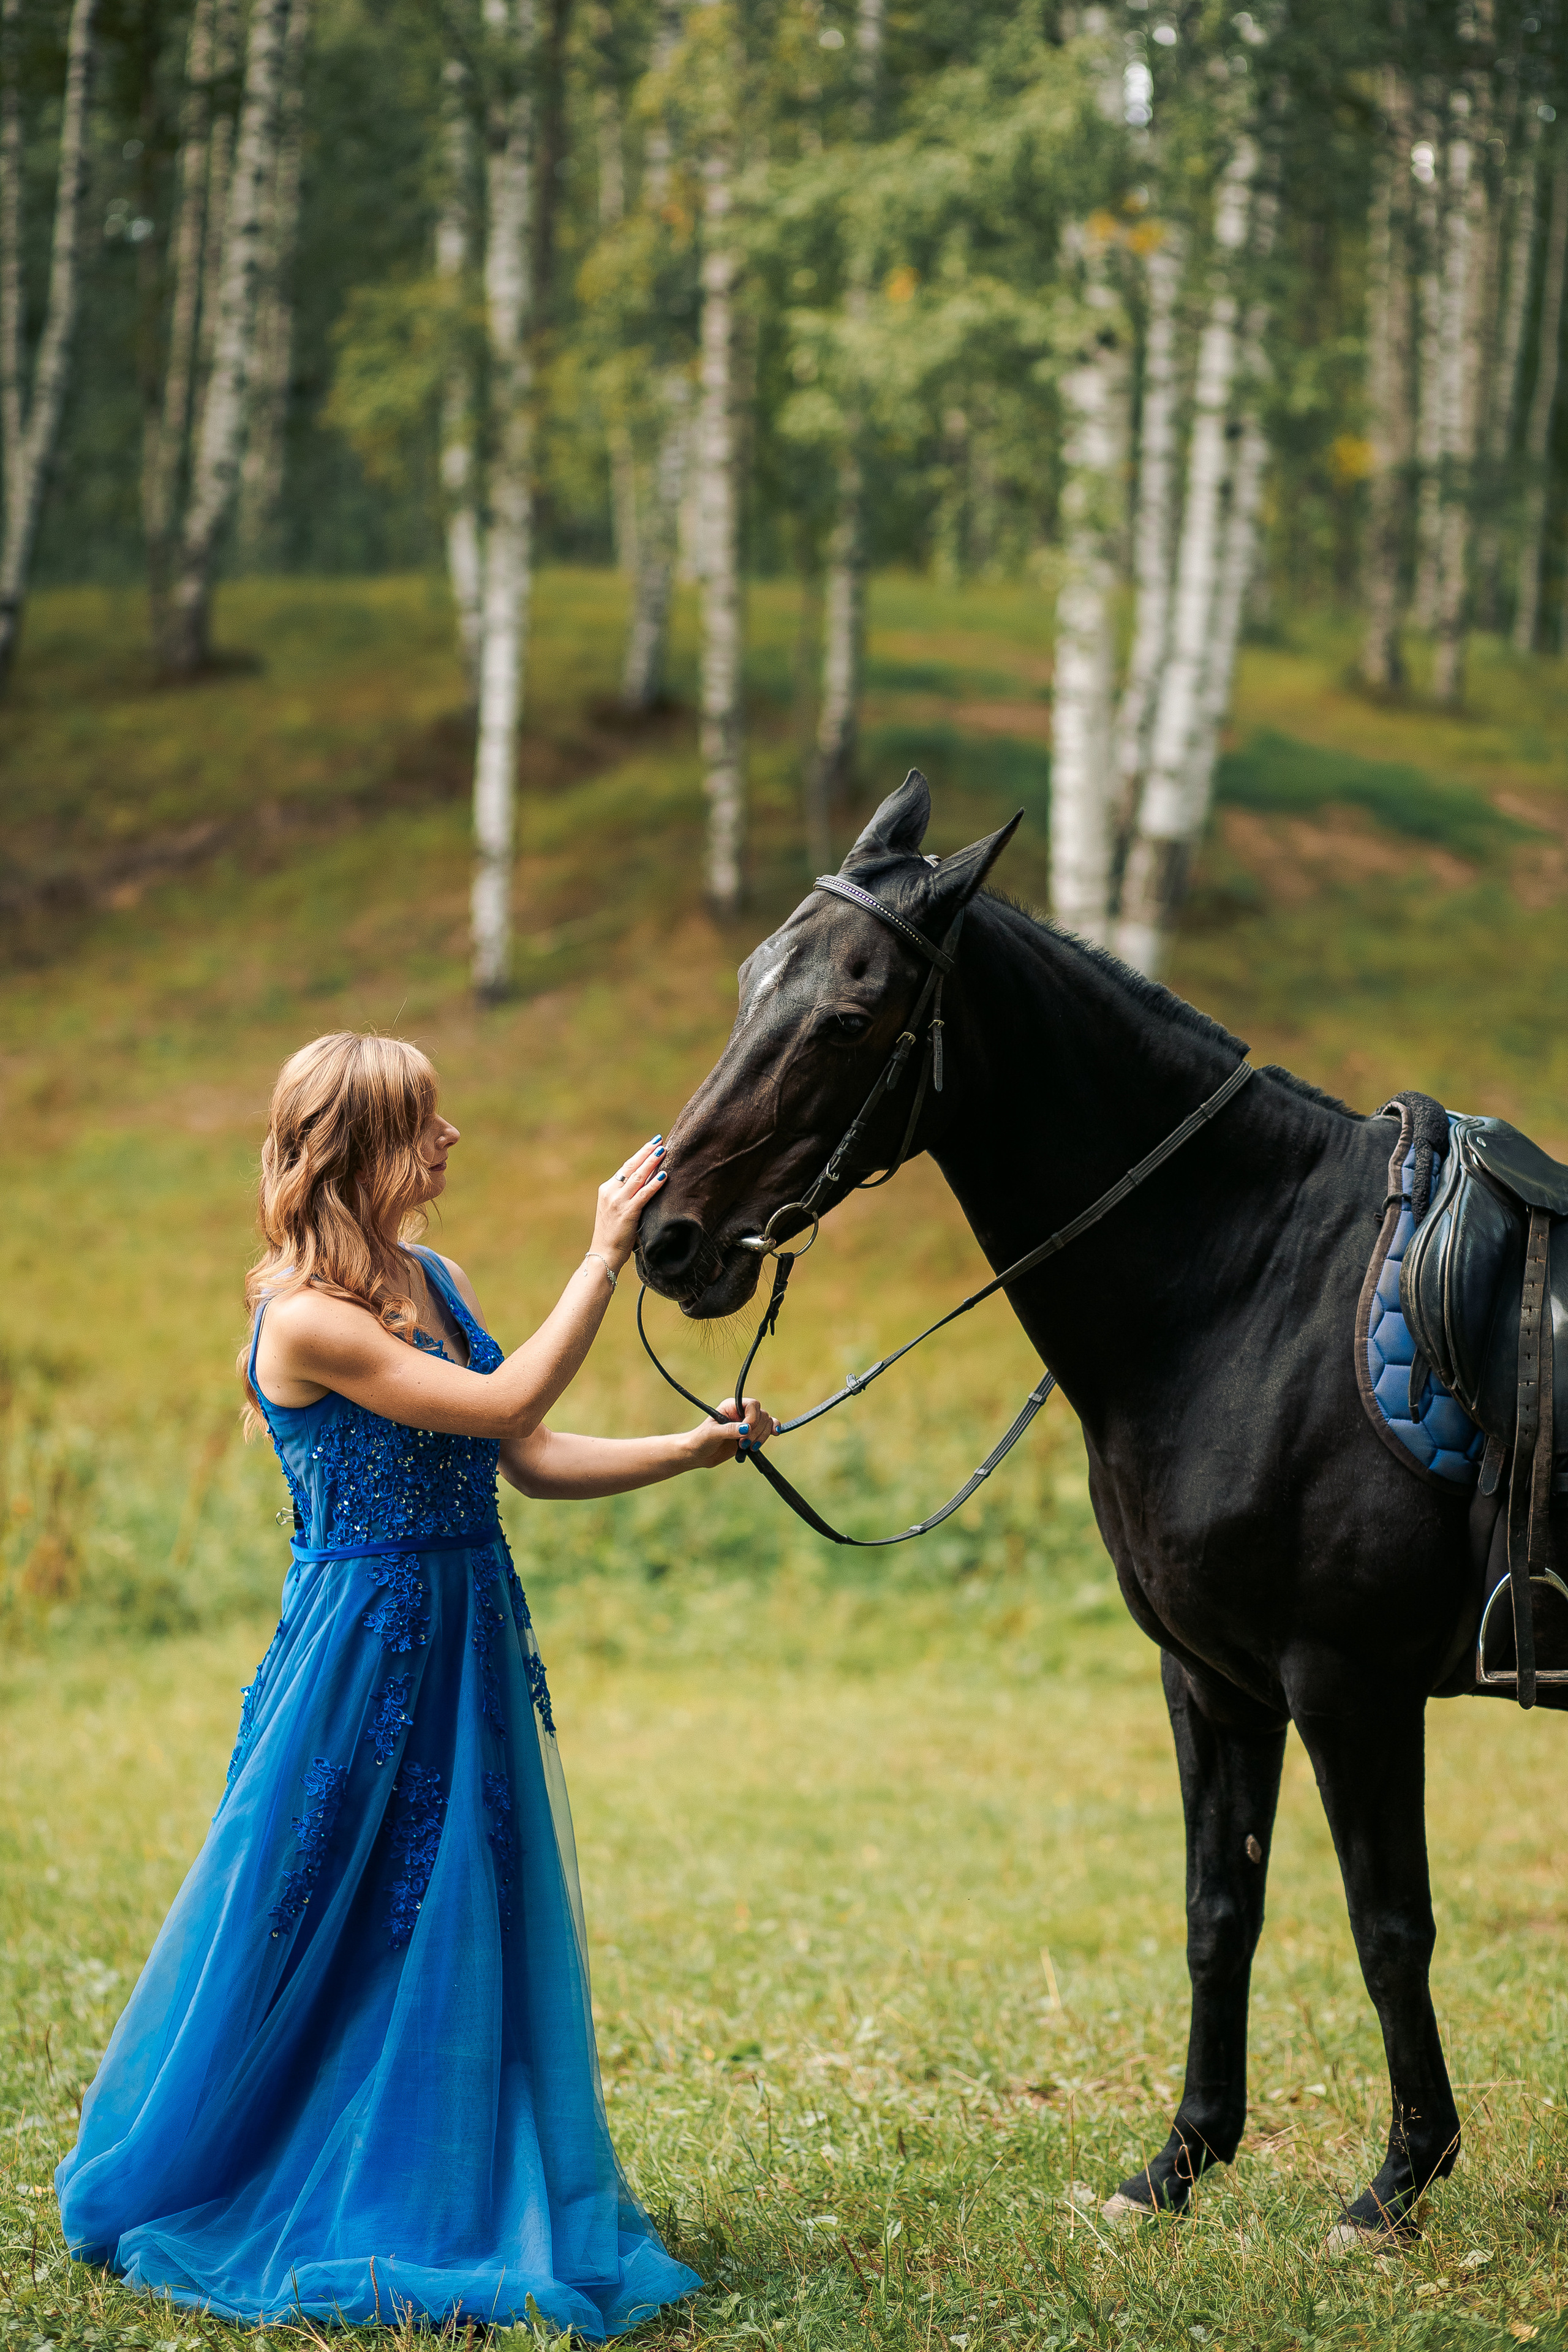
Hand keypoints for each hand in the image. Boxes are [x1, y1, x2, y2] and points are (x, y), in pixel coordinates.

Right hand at [590, 1136, 667, 1271]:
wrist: (603, 1254)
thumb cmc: (613, 1235)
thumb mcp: (616, 1210)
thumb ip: (627, 1197)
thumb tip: (647, 1184)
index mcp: (606, 1190)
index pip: (626, 1168)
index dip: (640, 1155)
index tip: (652, 1144)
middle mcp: (610, 1192)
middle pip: (631, 1167)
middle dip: (646, 1152)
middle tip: (659, 1140)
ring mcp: (618, 1202)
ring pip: (638, 1177)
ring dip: (652, 1162)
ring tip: (664, 1151)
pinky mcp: (627, 1213)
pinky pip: (644, 1195)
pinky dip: (654, 1184)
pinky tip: (664, 1175)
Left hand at [688, 1396, 777, 1468]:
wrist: (697, 1454)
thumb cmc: (700, 1440)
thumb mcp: (712, 1434)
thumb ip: (729, 1430)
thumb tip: (747, 1429)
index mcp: (731, 1406)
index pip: (752, 1405)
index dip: (753, 1419)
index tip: (745, 1433)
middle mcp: (741, 1413)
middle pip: (762, 1415)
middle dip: (756, 1432)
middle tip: (742, 1444)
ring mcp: (747, 1425)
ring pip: (766, 1424)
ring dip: (762, 1436)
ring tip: (748, 1448)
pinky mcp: (751, 1436)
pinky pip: (767, 1430)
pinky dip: (772, 1431)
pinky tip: (775, 1433)